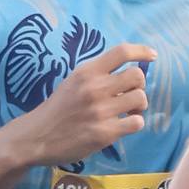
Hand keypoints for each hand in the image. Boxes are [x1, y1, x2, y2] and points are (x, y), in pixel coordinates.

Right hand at [17, 43, 154, 163]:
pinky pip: (136, 123)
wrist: (36, 136)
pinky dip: (135, 123)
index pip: (121, 52)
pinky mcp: (104, 133)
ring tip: (128, 111)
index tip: (152, 56)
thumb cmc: (58, 108)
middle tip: (131, 94)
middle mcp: (94, 88)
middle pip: (137, 76)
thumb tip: (128, 72)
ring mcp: (100, 111)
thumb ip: (97, 75)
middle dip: (139, 85)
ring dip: (139, 106)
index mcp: (86, 72)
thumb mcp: (73, 82)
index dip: (141, 51)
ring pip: (140, 99)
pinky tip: (124, 125)